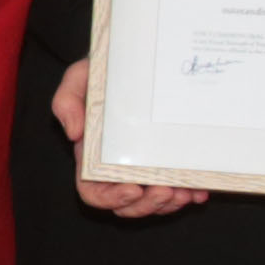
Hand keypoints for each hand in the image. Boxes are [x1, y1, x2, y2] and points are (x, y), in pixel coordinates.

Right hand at [55, 61, 203, 221]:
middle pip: (126, 204)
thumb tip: (73, 133)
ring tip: (185, 192)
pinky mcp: (167, 160)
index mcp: (92, 154)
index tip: (133, 190)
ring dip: (169, 204)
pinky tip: (198, 191)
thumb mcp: (80, 77)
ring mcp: (144, 166)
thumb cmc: (106, 71)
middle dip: (147, 205)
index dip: (111, 198)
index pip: (92, 190)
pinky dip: (188, 195)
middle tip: (166, 191)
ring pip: (153, 201)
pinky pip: (176, 188)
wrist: (134, 59)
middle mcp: (117, 166)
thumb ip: (66, 101)